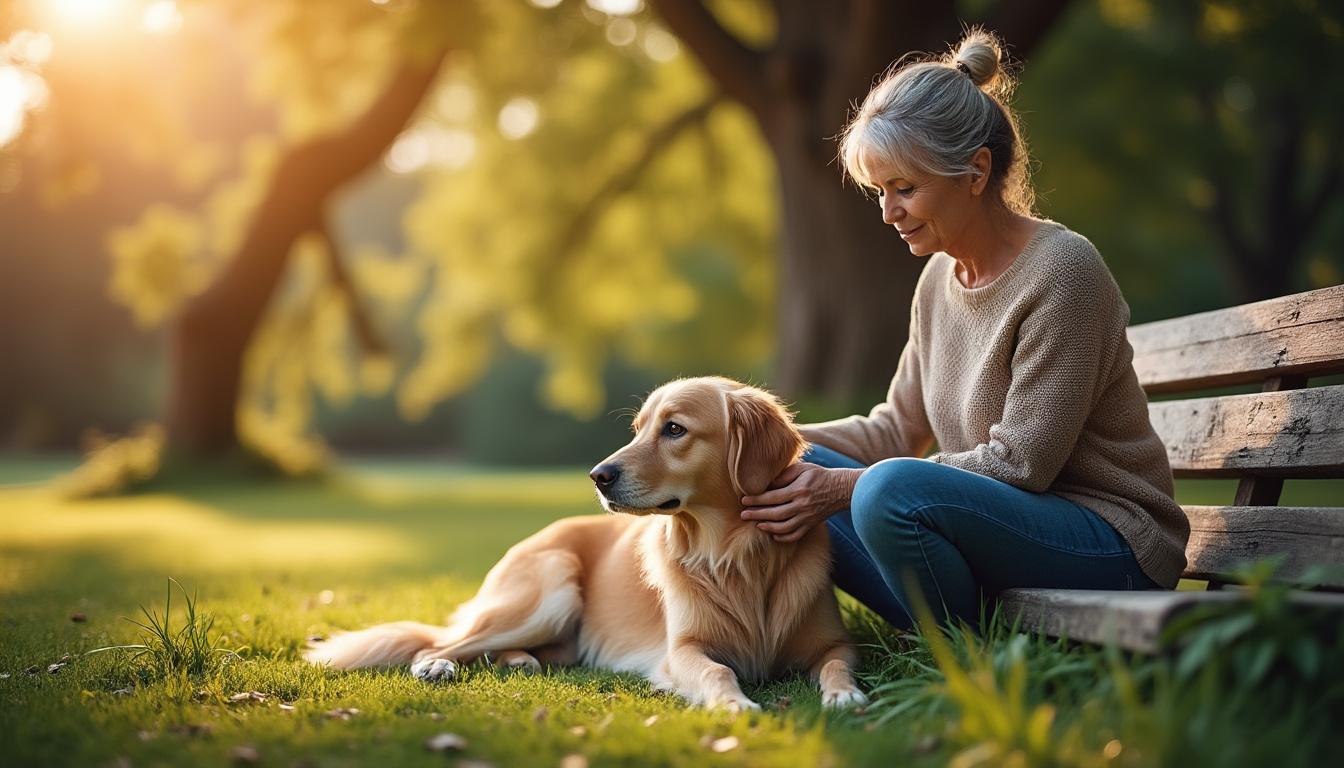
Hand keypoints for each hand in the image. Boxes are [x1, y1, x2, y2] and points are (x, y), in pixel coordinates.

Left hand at [740, 463, 862, 542]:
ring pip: (783, 527)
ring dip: (767, 527)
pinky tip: (772, 533)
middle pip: (775, 514)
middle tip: (743, 515)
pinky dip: (782, 537)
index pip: (772, 497)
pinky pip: (795, 535)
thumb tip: (766, 484)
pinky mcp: (811, 524)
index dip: (756, 500)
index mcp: (798, 490)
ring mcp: (807, 517)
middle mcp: (802, 506)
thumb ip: (784, 476)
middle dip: (757, 515)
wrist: (841, 489)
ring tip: (756, 524)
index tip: (743, 500)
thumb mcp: (802, 468)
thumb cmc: (819, 475)